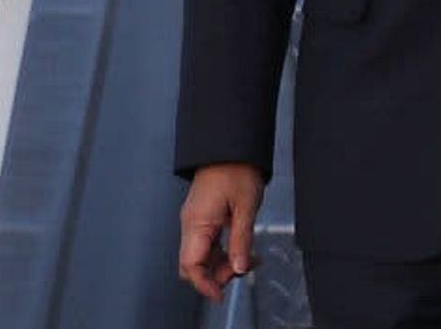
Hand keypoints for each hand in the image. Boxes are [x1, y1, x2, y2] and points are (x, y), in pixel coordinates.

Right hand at [178, 162, 263, 300]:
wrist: (230, 146)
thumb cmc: (236, 169)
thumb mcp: (245, 207)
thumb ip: (241, 240)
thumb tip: (240, 268)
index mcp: (196, 224)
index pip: (191, 266)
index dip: (205, 284)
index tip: (221, 295)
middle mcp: (191, 224)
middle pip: (194, 264)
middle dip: (216, 274)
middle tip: (242, 270)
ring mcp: (195, 220)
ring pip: (202, 255)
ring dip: (223, 262)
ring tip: (249, 258)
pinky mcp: (202, 215)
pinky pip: (207, 242)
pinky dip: (223, 250)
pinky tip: (241, 248)